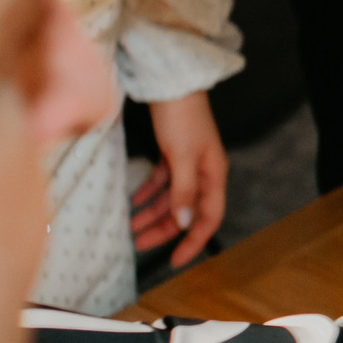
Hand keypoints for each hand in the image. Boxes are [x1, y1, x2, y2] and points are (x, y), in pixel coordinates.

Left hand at [131, 91, 225, 268]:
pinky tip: (132, 202)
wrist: (171, 82)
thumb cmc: (181, 116)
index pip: (208, 218)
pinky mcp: (172, 153)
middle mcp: (203, 172)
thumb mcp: (181, 157)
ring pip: (171, 199)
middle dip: (163, 230)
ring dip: (151, 214)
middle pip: (185, 211)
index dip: (194, 242)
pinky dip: (147, 194)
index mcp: (213, 174)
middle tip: (137, 245)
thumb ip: (183, 191)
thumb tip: (184, 224)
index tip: (175, 261)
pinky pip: (161, 182)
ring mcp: (187, 163)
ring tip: (129, 228)